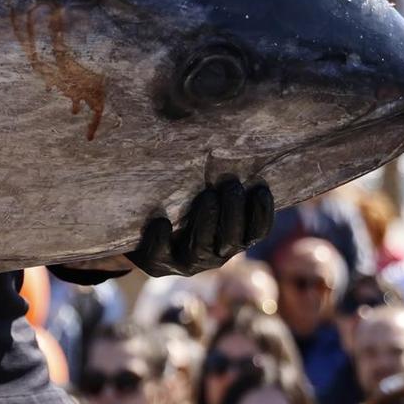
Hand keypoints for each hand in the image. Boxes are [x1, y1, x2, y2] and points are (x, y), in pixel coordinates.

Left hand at [128, 177, 273, 277]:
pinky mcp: (156, 263)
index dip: (263, 214)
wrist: (141, 233)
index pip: (256, 233)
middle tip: (231, 184)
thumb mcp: (208, 193)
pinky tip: (162, 222)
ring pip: (200, 249)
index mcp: (232, 239)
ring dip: (206, 222)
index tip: (260, 188)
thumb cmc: (184, 203)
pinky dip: (160, 239)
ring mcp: (185, 261)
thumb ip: (224, 181)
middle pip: (232, 241)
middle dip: (233, 212)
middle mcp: (213, 254)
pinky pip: (160, 255)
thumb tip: (243, 141)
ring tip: (207, 196)